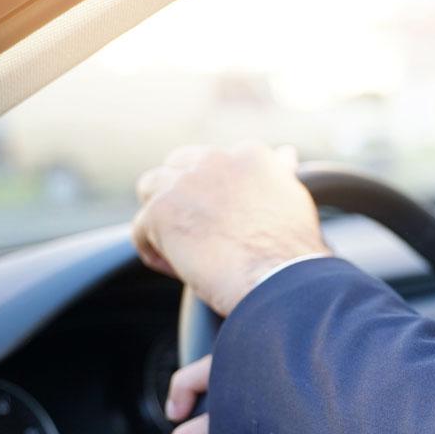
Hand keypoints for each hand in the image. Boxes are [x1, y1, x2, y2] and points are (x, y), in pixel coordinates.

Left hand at [133, 142, 330, 315]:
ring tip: (182, 248)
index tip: (226, 219)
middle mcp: (217, 160)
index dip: (216, 192)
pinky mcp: (161, 211)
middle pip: (179, 166)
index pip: (216, 162)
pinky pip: (140, 229)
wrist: (279, 279)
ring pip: (151, 188)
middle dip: (182, 195)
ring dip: (161, 216)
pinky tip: (178, 269)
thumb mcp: (294, 200)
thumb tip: (285, 154)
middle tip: (198, 232)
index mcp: (251, 156)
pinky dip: (154, 251)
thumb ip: (280, 174)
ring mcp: (186, 182)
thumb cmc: (293, 252)